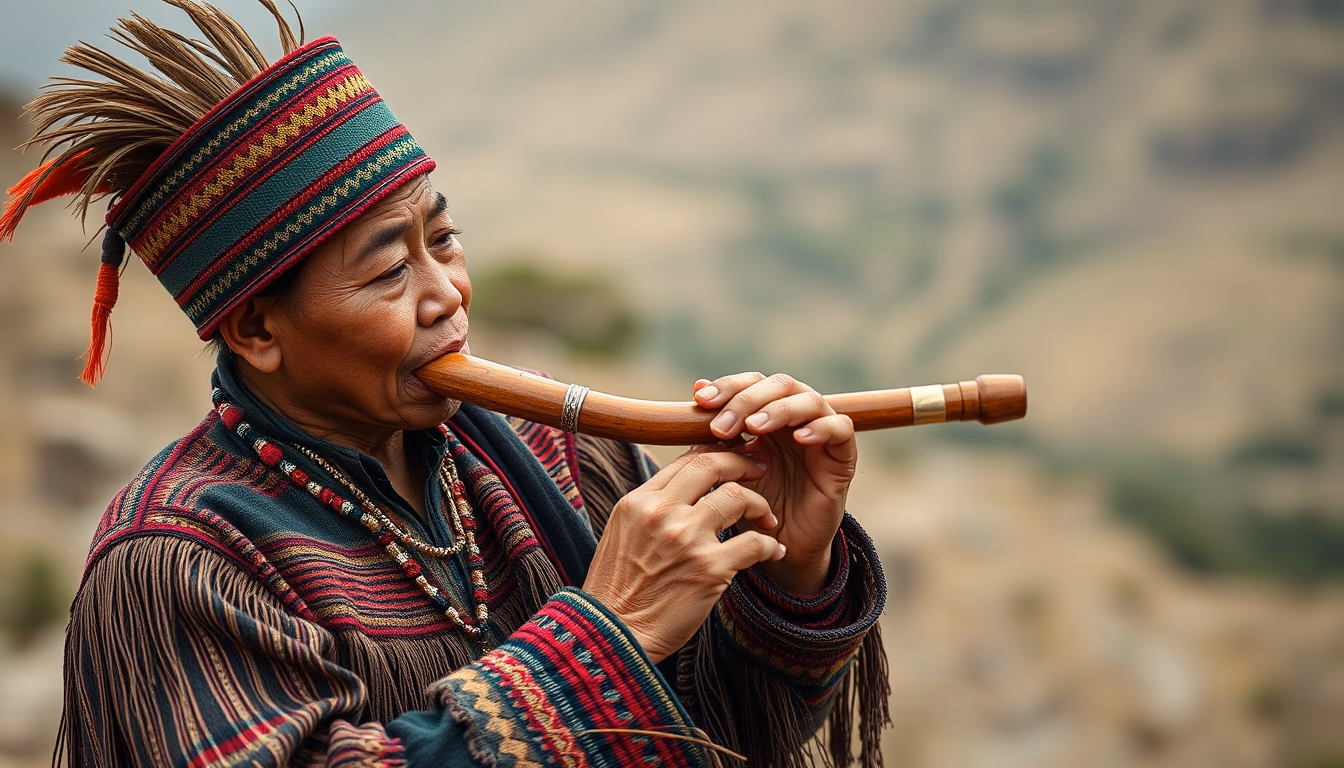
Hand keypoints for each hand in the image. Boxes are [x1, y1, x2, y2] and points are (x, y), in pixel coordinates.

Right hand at [582, 449, 785, 663]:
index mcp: (638, 501)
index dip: (717, 454)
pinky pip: (755, 543)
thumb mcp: (622, 534)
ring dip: (761, 506)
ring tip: (768, 520)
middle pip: (713, 466)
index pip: (686, 461)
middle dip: (743, 463)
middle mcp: (662, 513)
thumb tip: (685, 491)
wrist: (614, 635)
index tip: (735, 460)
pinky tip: (775, 551)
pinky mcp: (710, 569)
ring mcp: (687, 539)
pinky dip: (771, 545)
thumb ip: (651, 509)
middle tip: (760, 470)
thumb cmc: (617, 591)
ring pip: (738, 498)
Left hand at [692, 372, 856, 595]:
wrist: (779, 546)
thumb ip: (718, 433)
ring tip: (753, 429)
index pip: (753, 383)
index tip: (700, 400)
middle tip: (722, 426)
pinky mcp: (843, 457)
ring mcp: (822, 435)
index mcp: (768, 415)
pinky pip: (841, 429)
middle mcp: (797, 418)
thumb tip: (698, 388)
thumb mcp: (728, 468)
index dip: (728, 386)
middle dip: (748, 400)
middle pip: (780, 385)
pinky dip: (821, 428)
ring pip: (810, 400)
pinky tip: (799, 438)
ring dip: (779, 410)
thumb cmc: (752, 505)